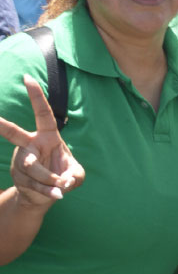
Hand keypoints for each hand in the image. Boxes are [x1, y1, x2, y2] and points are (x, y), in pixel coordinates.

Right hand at [0, 76, 84, 209]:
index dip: (36, 97)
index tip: (28, 78)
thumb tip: (63, 182)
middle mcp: (30, 146)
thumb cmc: (63, 177)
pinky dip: (48, 191)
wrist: (47, 195)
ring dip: (49, 179)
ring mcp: (21, 161)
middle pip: (14, 134)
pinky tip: (57, 195)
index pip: (43, 114)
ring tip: (61, 188)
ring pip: (32, 167)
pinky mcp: (19, 177)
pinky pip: (34, 183)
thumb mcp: (75, 175)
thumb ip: (74, 176)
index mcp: (47, 137)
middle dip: (2, 126)